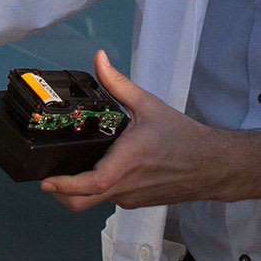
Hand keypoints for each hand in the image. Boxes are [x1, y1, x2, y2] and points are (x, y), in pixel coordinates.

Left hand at [39, 51, 260, 211]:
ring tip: (69, 167)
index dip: (66, 185)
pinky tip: (98, 168)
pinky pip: (110, 199)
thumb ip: (118, 83)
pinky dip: (98, 189)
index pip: (93, 183)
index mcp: (128, 162)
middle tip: (47, 176)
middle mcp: (126, 186)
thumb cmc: (183, 137)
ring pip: (95, 201)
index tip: (46, 181)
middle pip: (83, 202)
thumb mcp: (149, 105)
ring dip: (79, 190)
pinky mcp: (137, 202)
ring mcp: (131, 198)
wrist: (214, 166)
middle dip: (61, 193)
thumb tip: (99, 58)